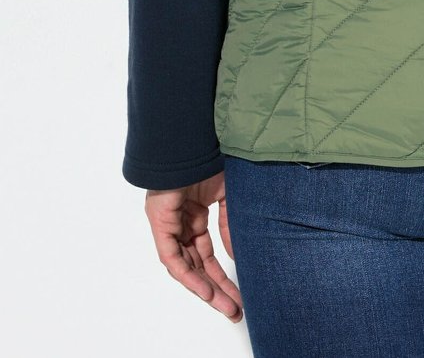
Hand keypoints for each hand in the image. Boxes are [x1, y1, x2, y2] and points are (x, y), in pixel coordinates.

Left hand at [144, 172, 243, 323]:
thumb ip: (230, 225)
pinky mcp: (160, 223)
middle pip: (197, 265)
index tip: (238, 293)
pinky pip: (172, 257)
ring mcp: (169, 224)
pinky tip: (204, 289)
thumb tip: (236, 256)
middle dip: (216, 288)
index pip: (206, 254)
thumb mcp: (227, 196)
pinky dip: (188, 274)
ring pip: (186, 266)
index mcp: (194, 215)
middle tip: (234, 309)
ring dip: (205, 288)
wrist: (193, 138)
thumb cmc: (211, 157)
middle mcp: (180, 223)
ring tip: (224, 306)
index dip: (222, 274)